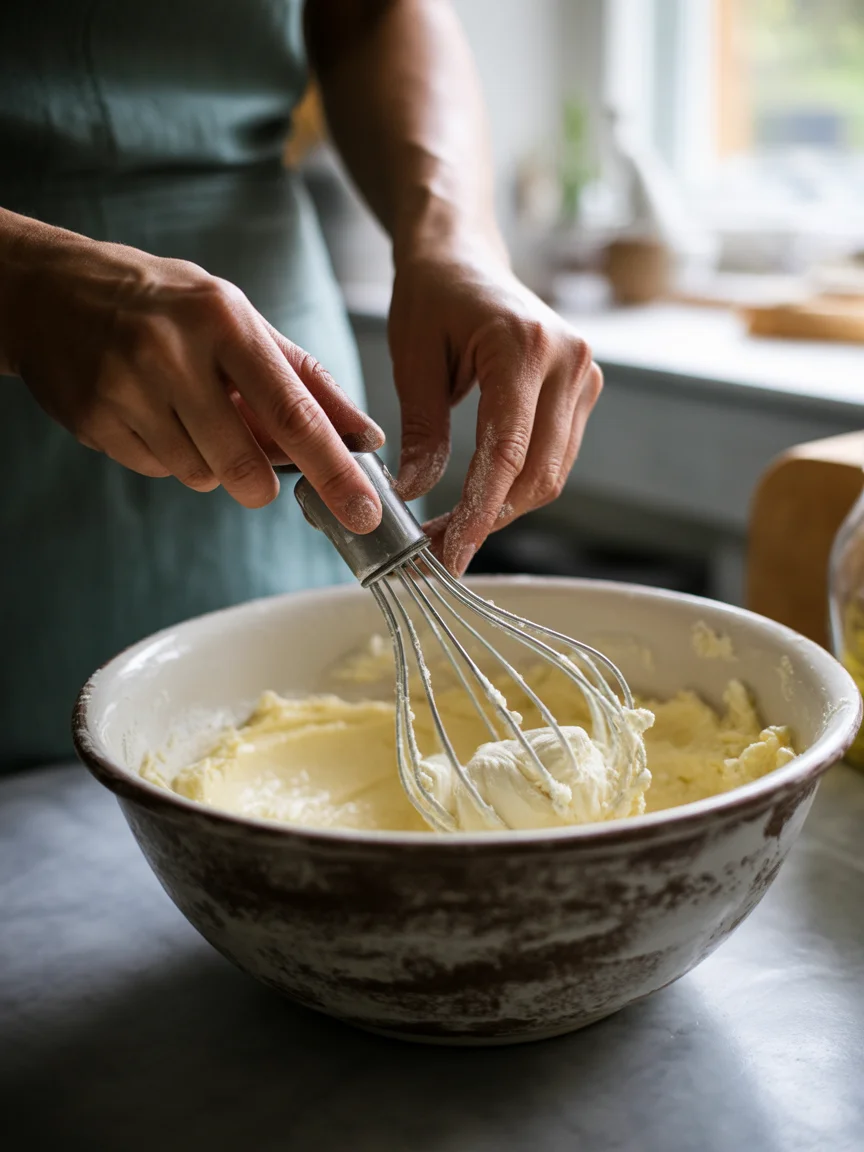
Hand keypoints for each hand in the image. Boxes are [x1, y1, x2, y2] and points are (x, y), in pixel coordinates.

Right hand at [1, 219, 383, 528]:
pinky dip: (168, 456)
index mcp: (225, 321)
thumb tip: (362, 432)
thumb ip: (303, 377)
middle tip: (260, 474)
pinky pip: (157, 470)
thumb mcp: (237, 317)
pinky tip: (152, 415)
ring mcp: (127, 387)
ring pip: (199, 474)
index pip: (293, 412)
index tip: (362, 509)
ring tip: (188, 414)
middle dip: (261, 483)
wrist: (50, 291)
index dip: (333, 469)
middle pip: (244, 463)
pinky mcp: (94, 418)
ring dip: (210, 463)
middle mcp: (174, 353)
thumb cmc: (162, 304)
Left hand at [388, 241, 601, 573]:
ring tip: (452, 532)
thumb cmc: (432, 295)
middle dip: (489, 520)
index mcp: (523, 347)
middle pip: (539, 472)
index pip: (507, 452)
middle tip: (440, 554)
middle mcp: (568, 360)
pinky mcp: (583, 389)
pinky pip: (555, 455)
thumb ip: (422, 430)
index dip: (479, 512)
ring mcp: (584, 374)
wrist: (464, 255)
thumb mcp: (413, 359)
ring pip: (551, 472)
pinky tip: (481, 500)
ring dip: (504, 509)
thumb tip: (417, 496)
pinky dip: (517, 485)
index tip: (448, 555)